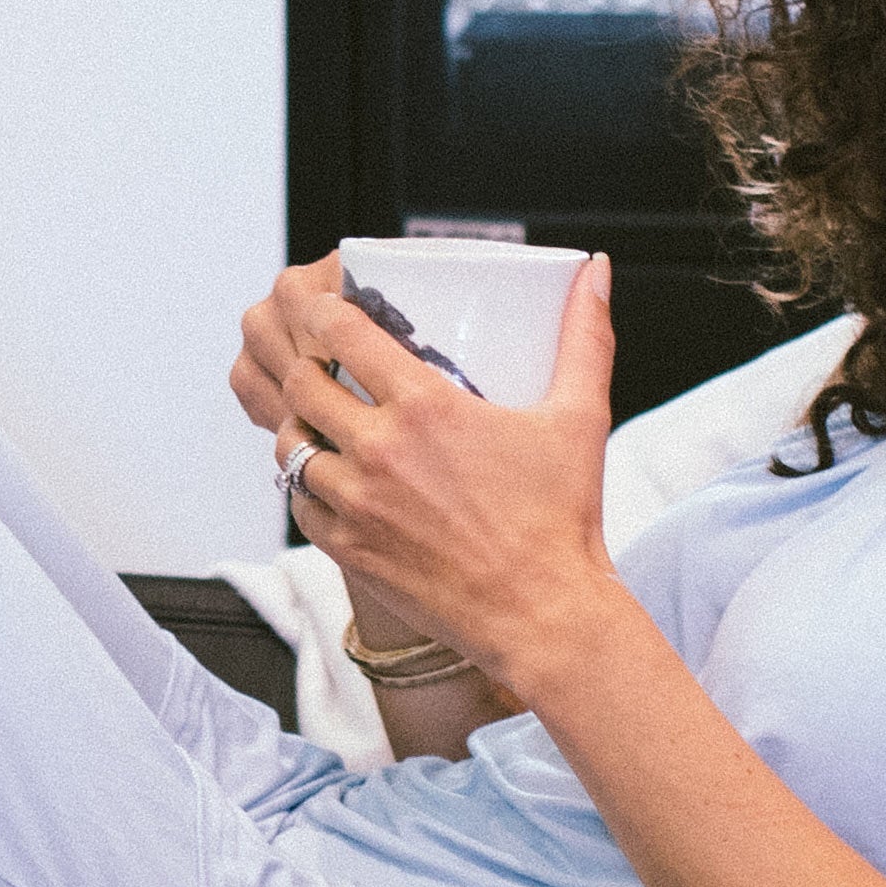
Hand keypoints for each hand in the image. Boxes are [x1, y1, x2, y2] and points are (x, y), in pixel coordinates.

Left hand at [243, 253, 617, 681]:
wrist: (543, 615)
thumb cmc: (560, 520)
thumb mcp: (579, 415)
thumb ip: (585, 336)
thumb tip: (597, 270)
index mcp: (425, 407)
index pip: (341, 332)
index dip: (326, 311)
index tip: (332, 308)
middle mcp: (378, 451)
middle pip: (301, 381)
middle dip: (306, 363)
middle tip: (323, 362)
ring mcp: (356, 503)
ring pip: (288, 443)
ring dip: (301, 425)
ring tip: (325, 420)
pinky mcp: (348, 549)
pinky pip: (298, 503)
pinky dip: (307, 485)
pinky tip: (333, 478)